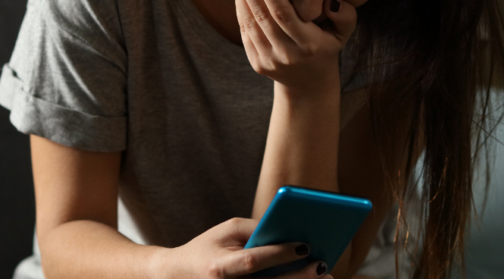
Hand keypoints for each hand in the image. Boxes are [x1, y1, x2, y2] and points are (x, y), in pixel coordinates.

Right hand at [158, 217, 333, 278]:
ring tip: (325, 277)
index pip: (253, 261)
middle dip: (299, 276)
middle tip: (323, 265)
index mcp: (219, 267)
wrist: (178, 276)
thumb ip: (256, 229)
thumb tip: (290, 230)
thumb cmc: (208, 247)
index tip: (305, 246)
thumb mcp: (226, 230)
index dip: (279, 254)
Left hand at [231, 0, 356, 91]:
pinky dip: (240, 10)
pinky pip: (245, 32)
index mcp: (309, 45)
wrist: (310, 82)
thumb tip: (331, 1)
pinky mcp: (257, 64)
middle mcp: (287, 55)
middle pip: (262, 17)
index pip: (283, 14)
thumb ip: (346, 15)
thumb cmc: (327, 47)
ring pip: (250, 24)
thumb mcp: (343, 33)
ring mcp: (270, 61)